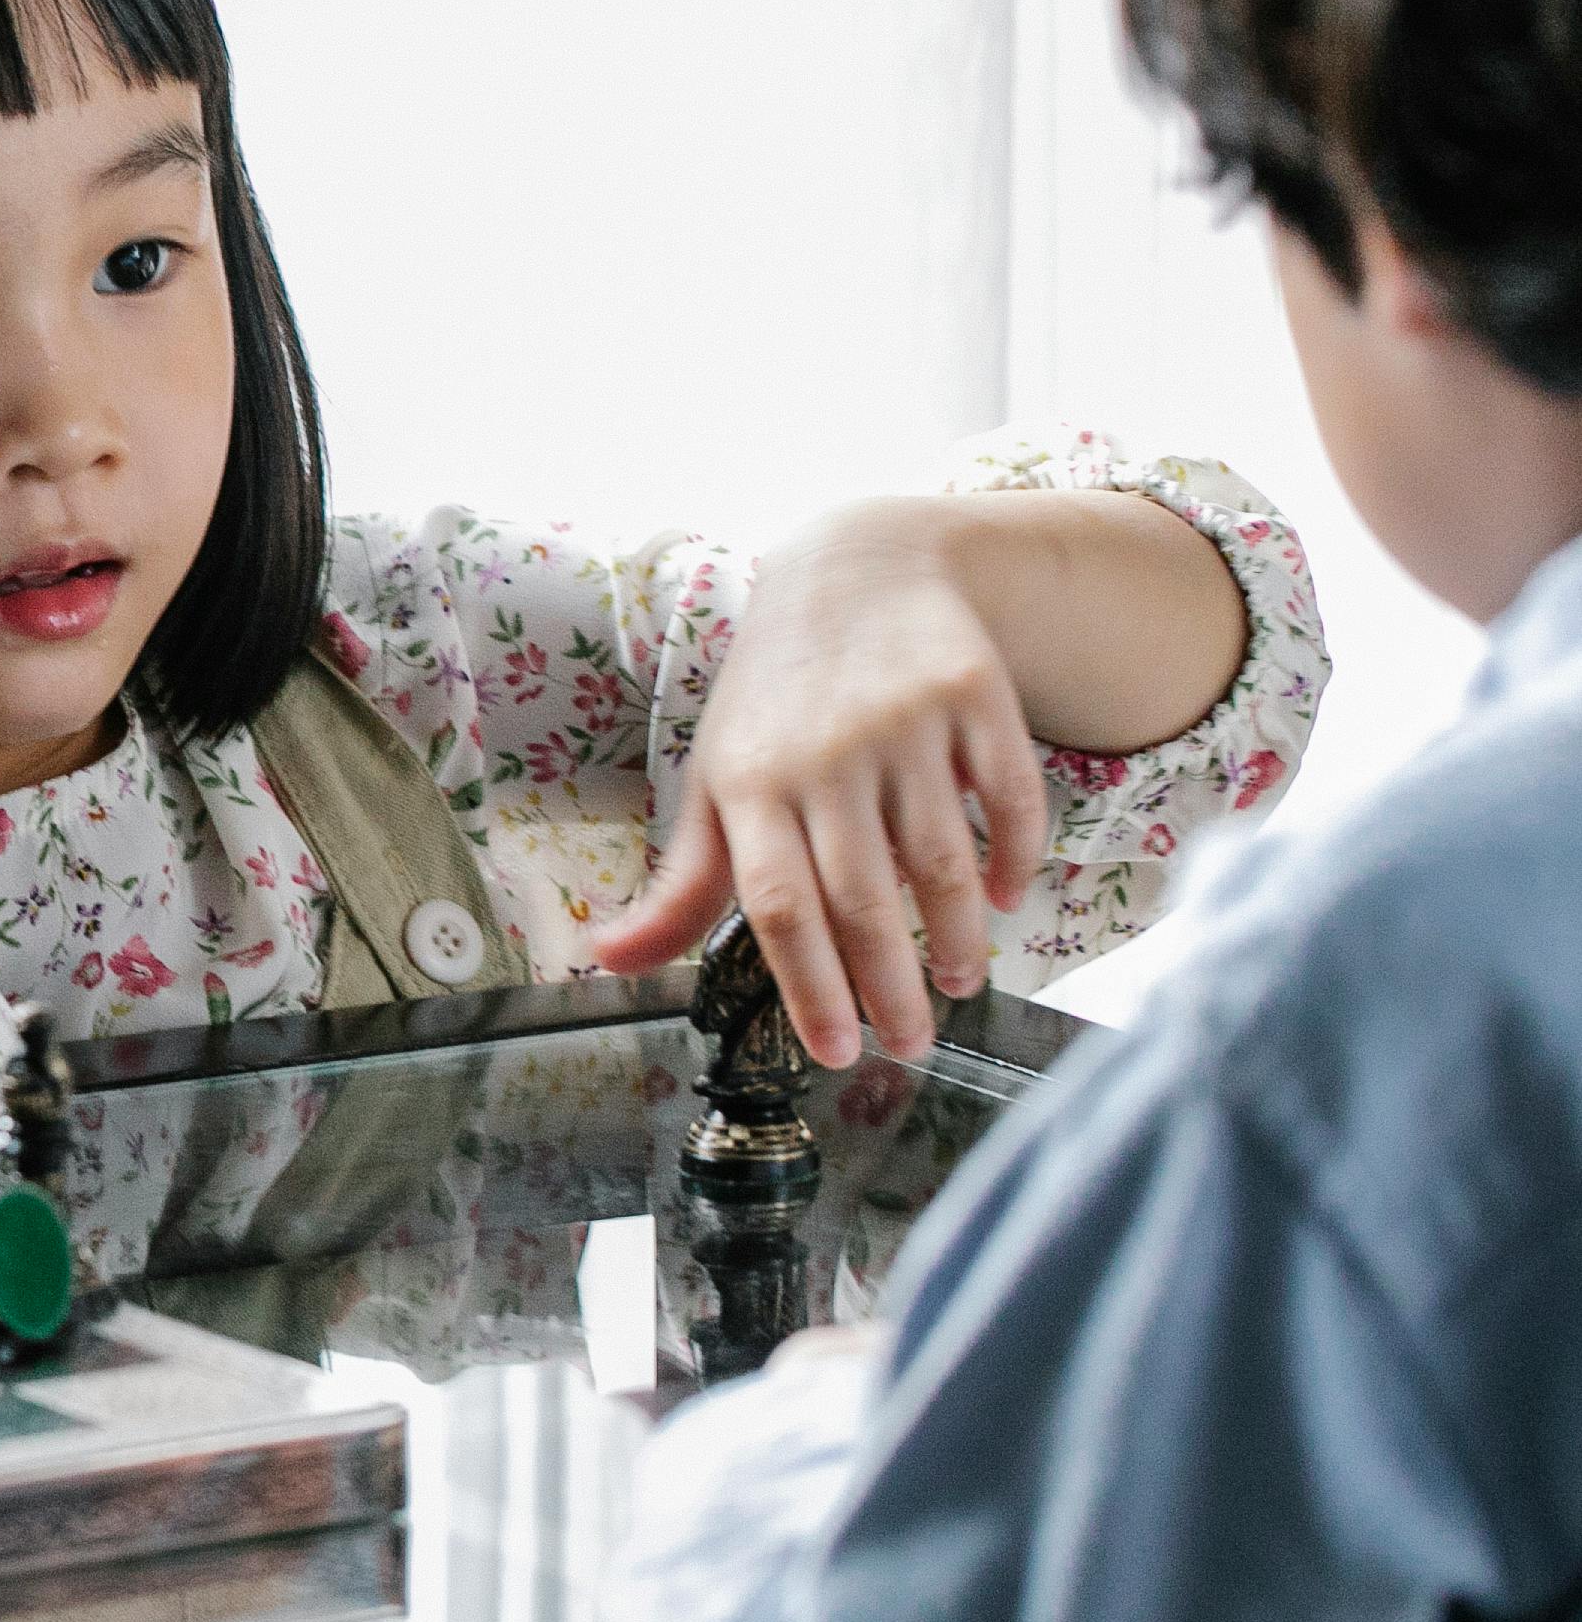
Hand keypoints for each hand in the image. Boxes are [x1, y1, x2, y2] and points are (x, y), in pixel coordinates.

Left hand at [593, 501, 1049, 1066]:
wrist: (854, 568)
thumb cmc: (775, 698)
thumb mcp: (715, 778)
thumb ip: (679, 883)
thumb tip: (606, 961)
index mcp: (750, 781)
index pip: (781, 906)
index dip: (812, 989)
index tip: (836, 1053)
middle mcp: (825, 752)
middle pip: (863, 896)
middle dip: (890, 988)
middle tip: (910, 1044)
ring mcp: (903, 719)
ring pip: (941, 857)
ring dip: (957, 937)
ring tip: (959, 983)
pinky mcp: (973, 690)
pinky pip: (1008, 793)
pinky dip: (1014, 856)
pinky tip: (1005, 900)